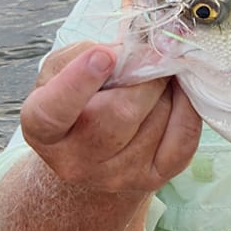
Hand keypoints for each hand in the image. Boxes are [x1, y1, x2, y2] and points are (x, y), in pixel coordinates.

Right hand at [20, 40, 201, 196]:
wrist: (91, 151)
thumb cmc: (76, 100)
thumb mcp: (62, 70)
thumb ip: (85, 53)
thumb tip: (133, 50)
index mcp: (42, 129)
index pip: (54, 111)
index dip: (79, 81)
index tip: (104, 56)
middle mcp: (74, 161)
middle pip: (119, 113)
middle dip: (143, 77)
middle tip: (150, 57)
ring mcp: (115, 176)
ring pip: (156, 121)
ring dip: (164, 89)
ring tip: (156, 79)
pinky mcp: (152, 180)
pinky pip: (183, 138)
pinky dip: (187, 107)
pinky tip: (178, 92)